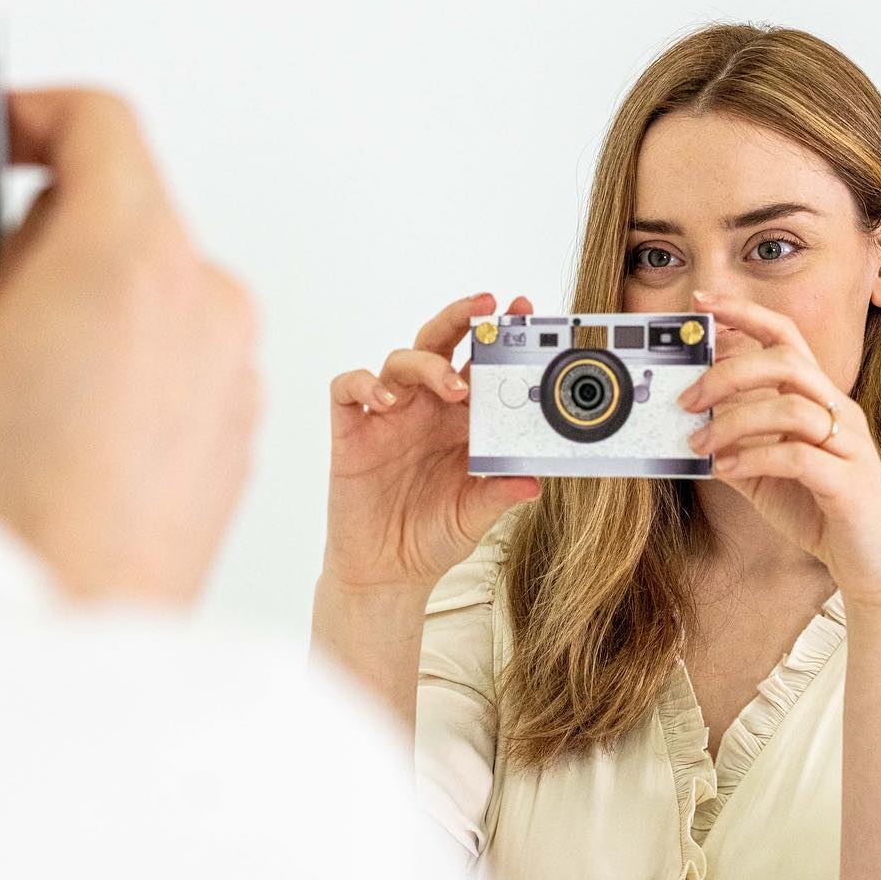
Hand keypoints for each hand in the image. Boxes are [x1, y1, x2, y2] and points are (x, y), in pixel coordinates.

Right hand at [0, 85, 258, 600]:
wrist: (63, 640)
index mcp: (133, 258)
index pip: (101, 119)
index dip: (27, 114)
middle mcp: (206, 303)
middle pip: (124, 207)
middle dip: (39, 233)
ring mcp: (229, 369)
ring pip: (148, 283)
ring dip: (80, 302)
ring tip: (14, 393)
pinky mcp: (232, 425)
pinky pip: (175, 351)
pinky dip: (122, 360)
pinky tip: (63, 434)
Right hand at [322, 293, 540, 591]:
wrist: (387, 572)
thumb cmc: (432, 537)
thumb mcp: (475, 515)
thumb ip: (500, 494)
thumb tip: (532, 480)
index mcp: (460, 419)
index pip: (480, 363)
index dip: (500, 336)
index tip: (525, 312)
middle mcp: (425, 408)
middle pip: (440, 343)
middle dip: (462, 318)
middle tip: (487, 307)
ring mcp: (387, 416)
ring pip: (400, 360)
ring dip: (427, 364)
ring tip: (452, 386)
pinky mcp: (352, 431)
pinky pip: (347, 389)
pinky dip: (364, 384)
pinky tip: (385, 401)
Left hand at [677, 289, 880, 599]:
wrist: (871, 567)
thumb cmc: (821, 513)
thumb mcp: (764, 474)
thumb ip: (734, 446)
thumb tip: (689, 429)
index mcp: (819, 400)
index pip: (785, 337)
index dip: (744, 313)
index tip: (702, 303)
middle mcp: (838, 413)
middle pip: (785, 361)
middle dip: (727, 372)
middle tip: (686, 400)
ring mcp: (848, 445)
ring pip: (789, 407)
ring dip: (733, 423)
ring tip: (699, 445)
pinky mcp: (848, 483)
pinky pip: (797, 455)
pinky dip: (753, 457)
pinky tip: (726, 470)